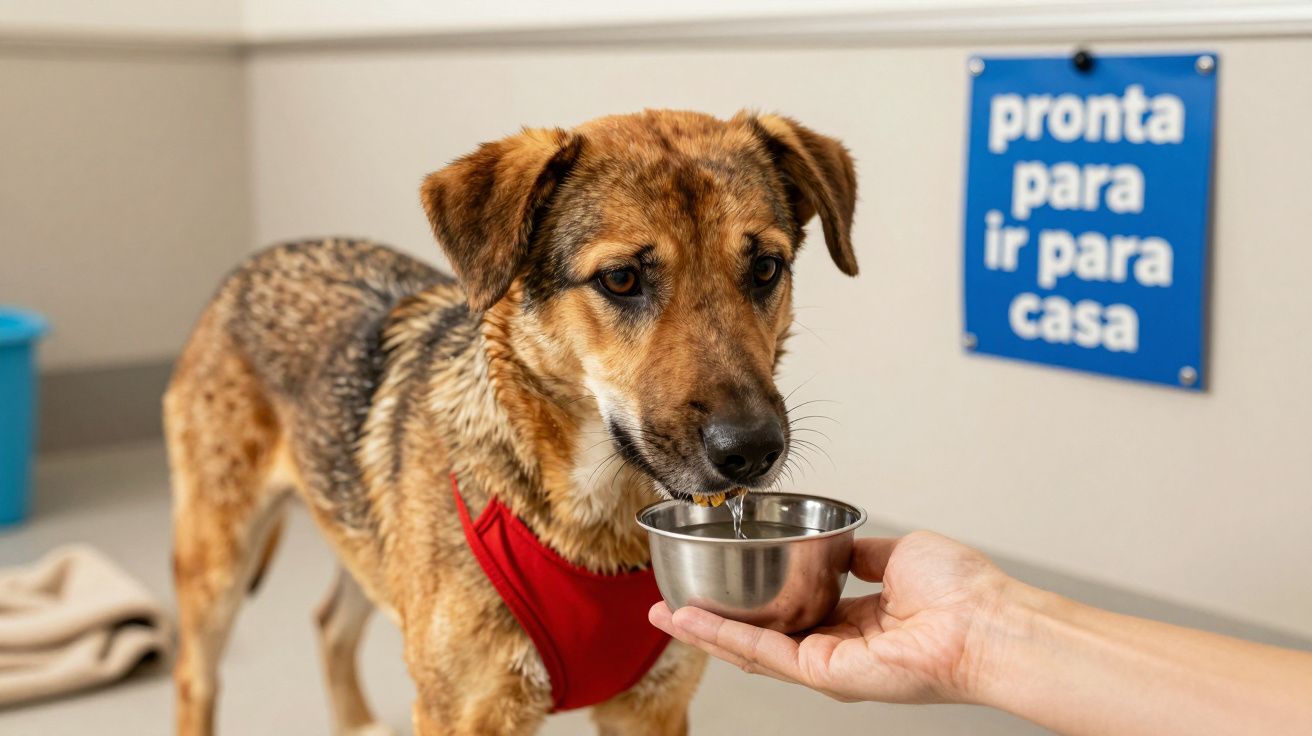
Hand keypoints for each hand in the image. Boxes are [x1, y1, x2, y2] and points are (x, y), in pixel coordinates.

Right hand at [648, 531, 1012, 703]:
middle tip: (673, 604)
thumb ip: (861, 555)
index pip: (790, 613)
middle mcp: (838, 648)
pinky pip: (764, 652)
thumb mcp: (896, 555)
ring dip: (705, 631)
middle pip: (762, 636)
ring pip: (752, 648)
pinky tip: (691, 621)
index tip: (722, 577)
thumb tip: (842, 542)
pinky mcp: (825, 672)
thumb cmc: (961, 591)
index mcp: (856, 621)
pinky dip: (723, 636)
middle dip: (714, 621)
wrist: (985, 619)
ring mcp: (829, 664)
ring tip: (665, 613)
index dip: (752, 599)